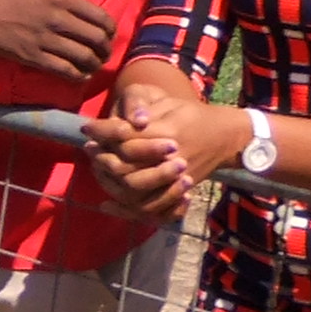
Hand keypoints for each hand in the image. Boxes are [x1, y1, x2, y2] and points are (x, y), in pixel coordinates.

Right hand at [0, 0, 116, 79]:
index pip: (101, 18)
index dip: (111, 31)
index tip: (109, 36)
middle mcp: (58, 19)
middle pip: (96, 40)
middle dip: (105, 50)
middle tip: (104, 53)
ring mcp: (45, 39)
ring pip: (83, 57)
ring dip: (94, 64)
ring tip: (94, 65)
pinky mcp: (33, 56)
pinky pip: (64, 70)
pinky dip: (78, 76)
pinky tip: (81, 76)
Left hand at [81, 85, 238, 221]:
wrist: (225, 137)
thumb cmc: (191, 114)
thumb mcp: (168, 102)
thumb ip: (146, 107)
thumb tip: (133, 120)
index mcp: (168, 133)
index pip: (126, 138)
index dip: (102, 132)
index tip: (86, 127)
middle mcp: (170, 160)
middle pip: (126, 168)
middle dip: (103, 159)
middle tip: (90, 148)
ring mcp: (174, 179)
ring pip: (134, 191)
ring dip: (110, 182)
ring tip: (97, 168)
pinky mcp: (176, 192)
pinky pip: (149, 208)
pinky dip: (126, 210)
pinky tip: (106, 204)